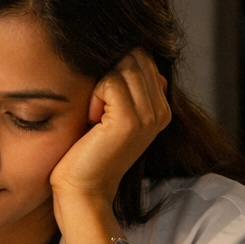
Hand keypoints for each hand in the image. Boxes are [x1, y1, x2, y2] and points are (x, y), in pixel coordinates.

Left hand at [50, 48, 170, 207]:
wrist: (83, 191)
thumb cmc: (88, 153)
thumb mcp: (111, 115)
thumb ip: (124, 87)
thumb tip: (127, 52)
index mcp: (160, 107)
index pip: (142, 57)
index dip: (115, 69)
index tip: (102, 102)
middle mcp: (161, 110)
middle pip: (135, 57)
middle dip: (108, 72)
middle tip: (96, 108)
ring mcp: (148, 115)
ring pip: (123, 66)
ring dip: (100, 85)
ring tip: (95, 116)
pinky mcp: (130, 120)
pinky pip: (110, 81)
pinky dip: (94, 96)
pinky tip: (92, 120)